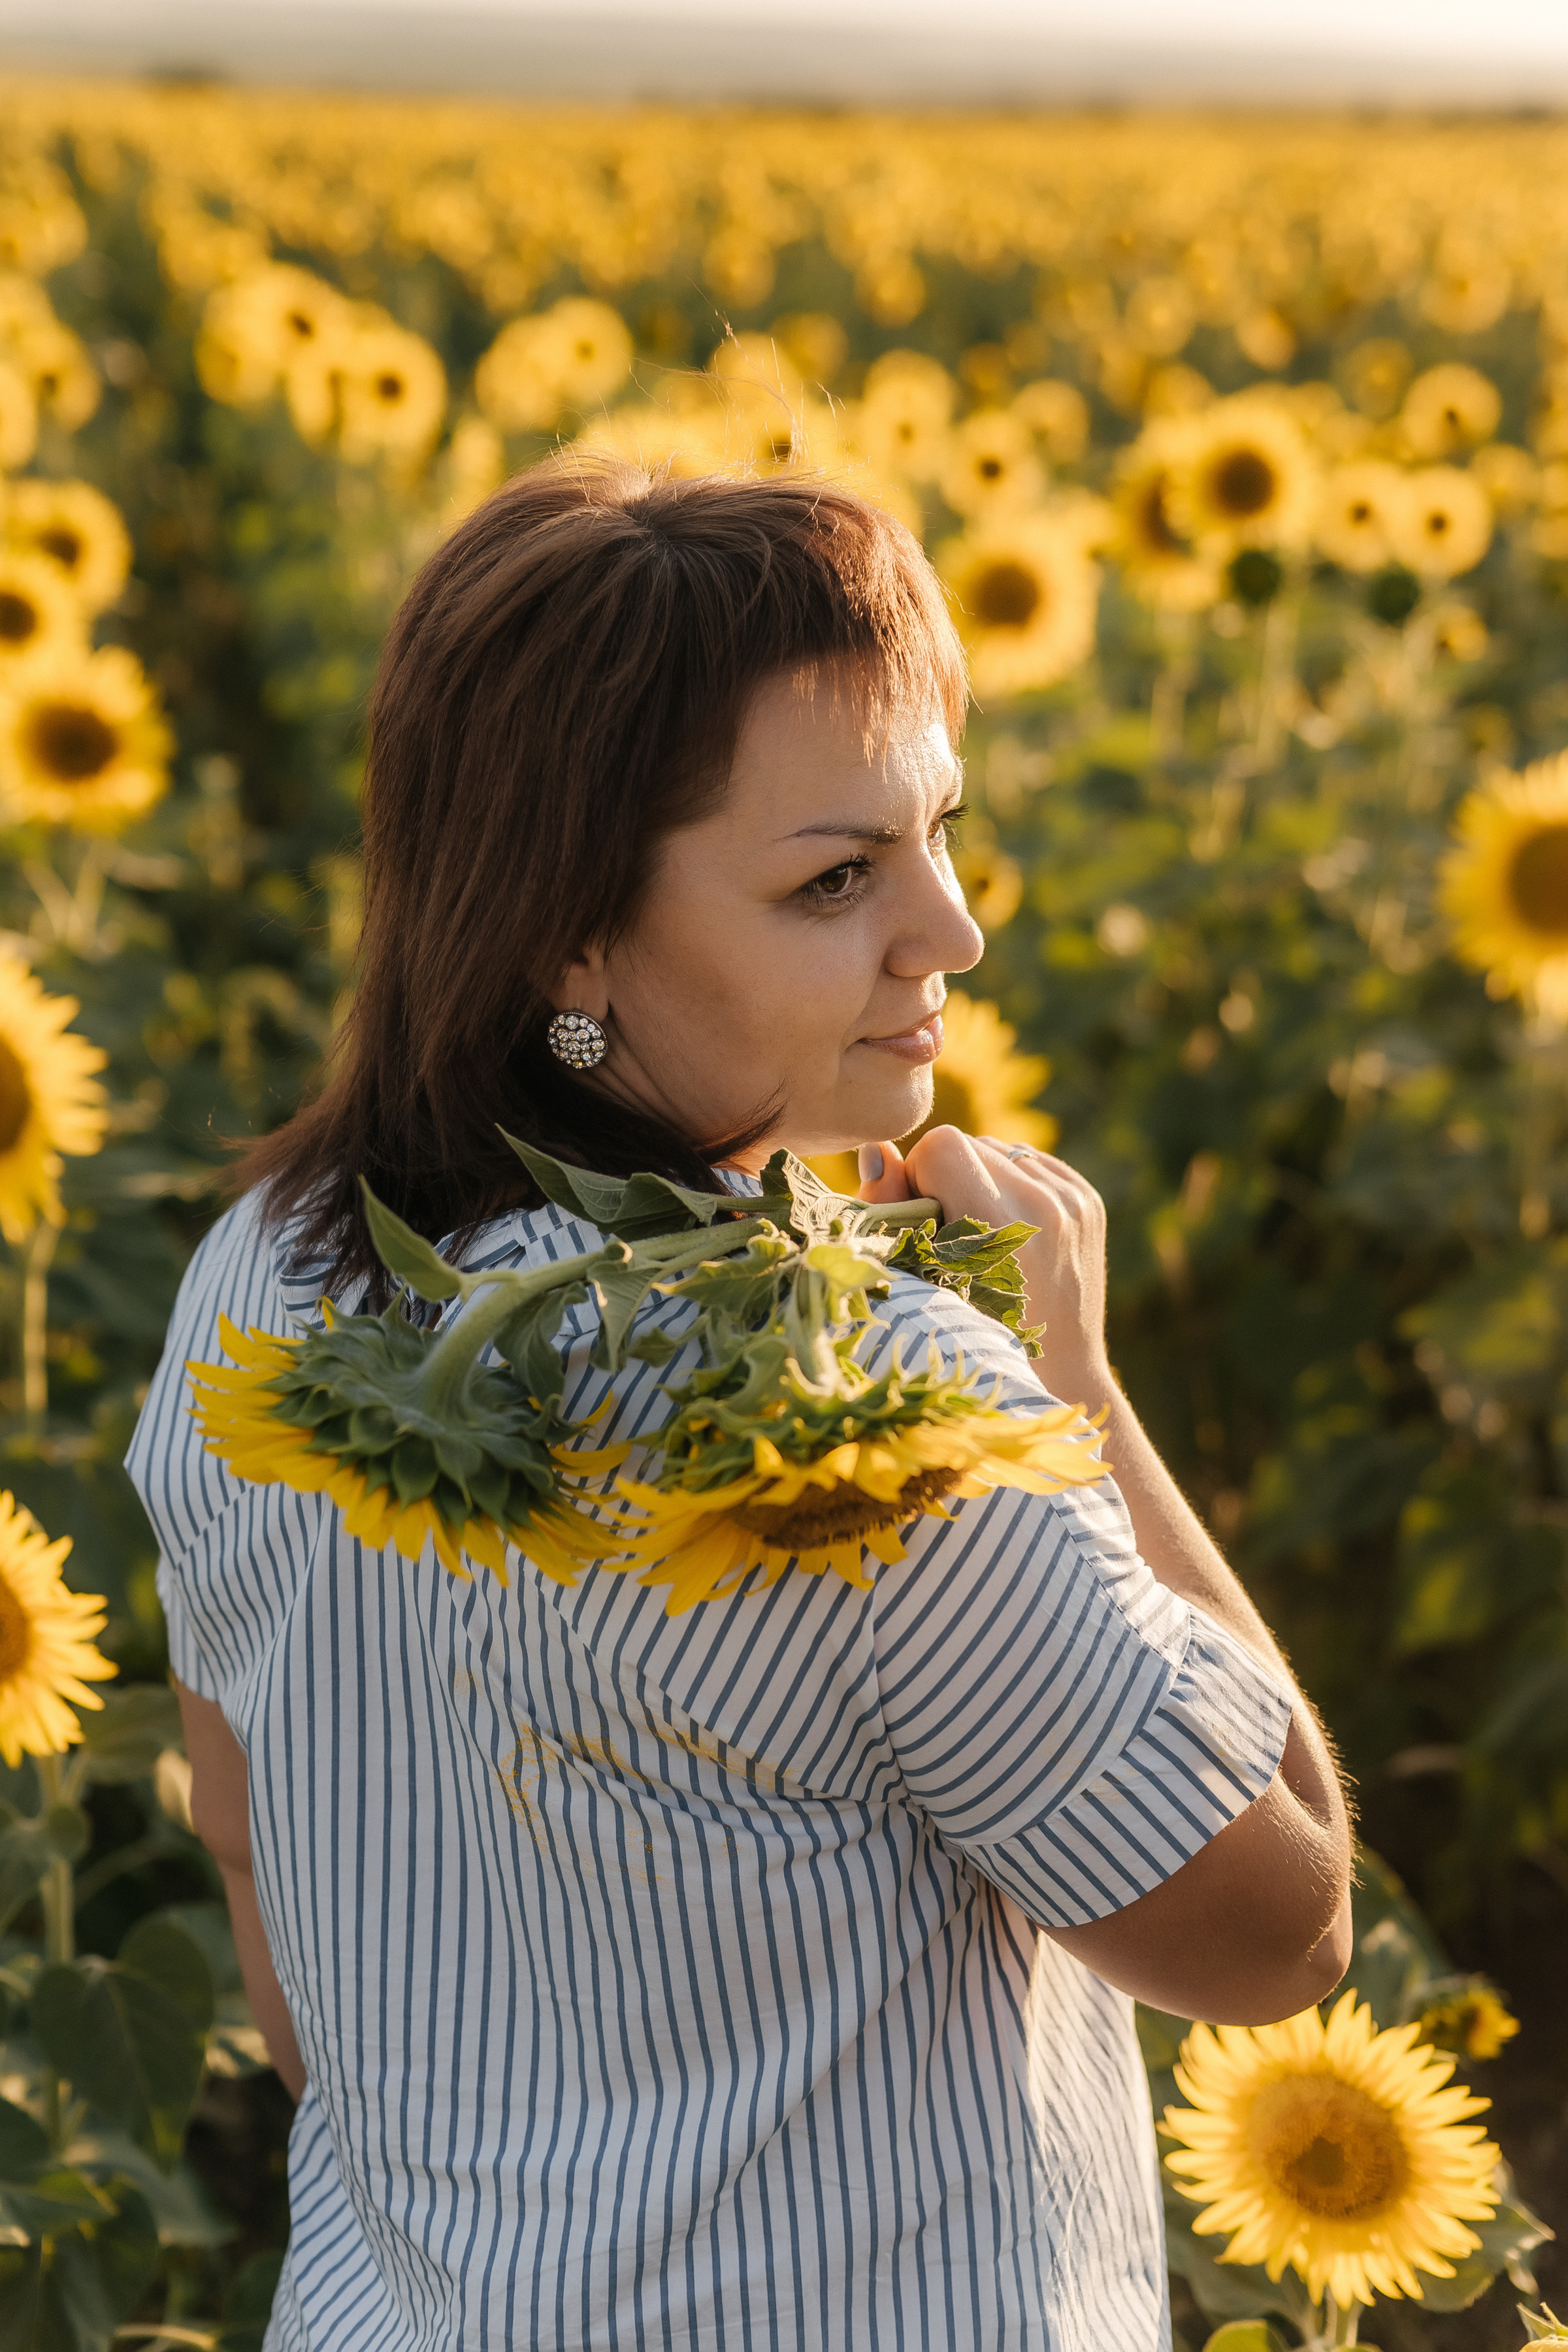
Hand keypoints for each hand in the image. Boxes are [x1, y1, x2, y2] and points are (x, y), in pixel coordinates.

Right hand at [857, 1129, 1108, 1399]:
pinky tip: (1012, 1228)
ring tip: (986, 1236)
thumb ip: (888, 1208)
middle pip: (970, 1142)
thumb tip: (877, 1147)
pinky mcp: (1088, 1199)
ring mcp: (1074, 1200)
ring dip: (982, 1179)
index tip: (929, 1223)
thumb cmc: (970, 1333)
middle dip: (951, 1178)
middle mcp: (1044, 1205)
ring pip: (1000, 1149)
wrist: (1057, 1370)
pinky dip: (1013, 1184)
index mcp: (998, 1225)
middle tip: (957, 1237)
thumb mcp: (917, 1276)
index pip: (943, 1144)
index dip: (921, 1179)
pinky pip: (1031, 1161)